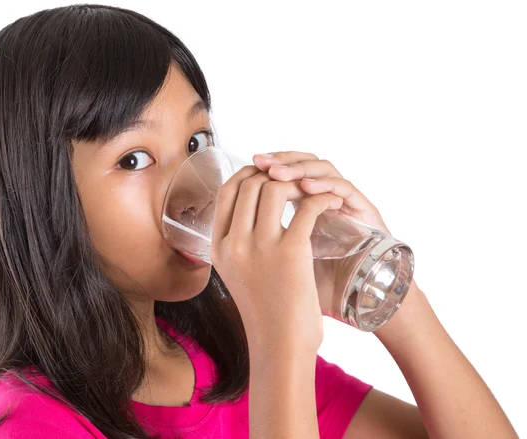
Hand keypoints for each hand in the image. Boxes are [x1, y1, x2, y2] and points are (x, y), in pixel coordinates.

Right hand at [210, 165, 332, 352]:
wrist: (280, 345)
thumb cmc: (265, 311)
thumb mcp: (237, 273)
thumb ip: (238, 243)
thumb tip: (251, 211)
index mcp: (218, 247)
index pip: (226, 191)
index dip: (247, 175)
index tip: (266, 174)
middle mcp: (234, 243)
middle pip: (250, 184)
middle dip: (273, 175)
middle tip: (294, 180)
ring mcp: (260, 247)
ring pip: (275, 188)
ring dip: (298, 182)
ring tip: (313, 190)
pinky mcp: (290, 252)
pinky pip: (307, 207)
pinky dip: (322, 198)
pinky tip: (331, 202)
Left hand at [252, 151, 393, 319]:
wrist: (358, 301)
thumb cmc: (317, 287)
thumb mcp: (282, 263)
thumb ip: (261, 242)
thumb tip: (224, 233)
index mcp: (304, 204)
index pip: (285, 171)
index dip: (265, 167)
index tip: (246, 169)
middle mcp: (326, 196)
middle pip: (302, 160)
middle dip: (279, 160)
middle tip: (260, 162)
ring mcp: (345, 200)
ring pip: (321, 166)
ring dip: (298, 167)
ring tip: (276, 173)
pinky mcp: (364, 209)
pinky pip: (343, 186)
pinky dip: (324, 184)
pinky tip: (306, 188)